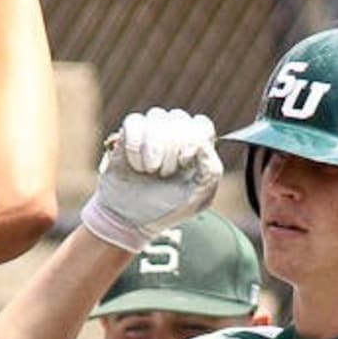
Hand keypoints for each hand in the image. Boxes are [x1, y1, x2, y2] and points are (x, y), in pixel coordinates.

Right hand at [80, 107, 221, 252]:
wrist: (131, 222)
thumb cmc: (167, 209)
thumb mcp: (199, 198)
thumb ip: (210, 170)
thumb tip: (202, 143)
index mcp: (194, 148)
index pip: (201, 124)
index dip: (195, 138)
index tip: (185, 162)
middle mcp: (173, 136)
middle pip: (179, 118)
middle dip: (172, 148)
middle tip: (164, 174)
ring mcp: (149, 133)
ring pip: (157, 116)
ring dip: (154, 146)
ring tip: (149, 171)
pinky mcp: (127, 136)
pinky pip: (134, 121)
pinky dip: (135, 143)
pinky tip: (136, 164)